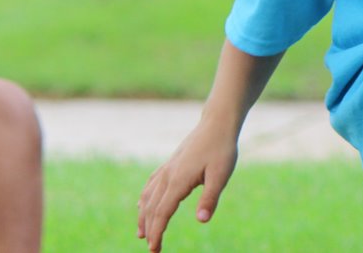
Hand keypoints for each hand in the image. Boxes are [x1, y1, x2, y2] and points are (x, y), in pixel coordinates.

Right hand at [136, 122, 237, 251]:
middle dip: (150, 229)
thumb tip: (201, 221)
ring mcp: (167, 168)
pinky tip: (143, 204)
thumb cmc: (222, 149)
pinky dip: (145, 198)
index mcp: (179, 181)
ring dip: (143, 216)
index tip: (155, 250)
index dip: (157, 232)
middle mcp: (168, 175)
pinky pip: (151, 184)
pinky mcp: (171, 163)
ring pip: (148, 196)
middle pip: (152, 208)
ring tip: (141, 233)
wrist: (217, 123)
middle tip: (152, 249)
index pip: (162, 213)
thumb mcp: (221, 175)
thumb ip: (210, 198)